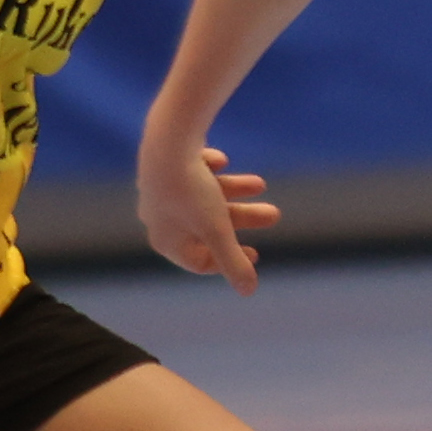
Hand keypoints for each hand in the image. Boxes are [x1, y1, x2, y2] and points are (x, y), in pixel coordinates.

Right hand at [136, 141, 279, 294]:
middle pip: (208, 226)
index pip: (198, 261)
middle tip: (274, 214)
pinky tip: (222, 160)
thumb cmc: (192, 190)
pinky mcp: (162, 164)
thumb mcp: (218, 230)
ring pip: (204, 196)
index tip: (256, 252)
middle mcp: (157, 217)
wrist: (168, 139)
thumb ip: (233, 262)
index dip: (230, 260)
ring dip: (235, 191)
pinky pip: (190, 170)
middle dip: (243, 219)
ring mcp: (158, 189)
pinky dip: (210, 169)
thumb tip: (249, 292)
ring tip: (261, 184)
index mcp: (165, 240)